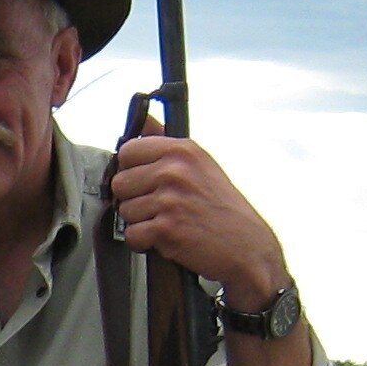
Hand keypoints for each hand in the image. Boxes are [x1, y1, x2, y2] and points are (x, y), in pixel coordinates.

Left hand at [111, 131, 287, 312]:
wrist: (246, 245)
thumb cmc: (222, 208)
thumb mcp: (201, 163)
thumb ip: (167, 142)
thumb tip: (143, 120)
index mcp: (182, 151)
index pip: (127, 151)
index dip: (131, 169)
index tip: (145, 181)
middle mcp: (175, 171)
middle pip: (120, 183)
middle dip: (134, 198)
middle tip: (160, 206)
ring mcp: (170, 199)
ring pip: (124, 210)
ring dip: (141, 222)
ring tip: (168, 222)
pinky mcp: (166, 228)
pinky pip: (132, 235)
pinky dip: (145, 242)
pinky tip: (166, 238)